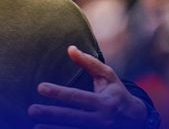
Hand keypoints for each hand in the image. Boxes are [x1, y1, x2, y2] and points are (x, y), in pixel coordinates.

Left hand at [27, 46, 147, 128]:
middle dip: (51, 114)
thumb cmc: (117, 94)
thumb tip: (70, 48)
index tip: (40, 87)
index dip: (58, 93)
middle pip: (72, 117)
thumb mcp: (108, 77)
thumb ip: (89, 63)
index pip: (77, 97)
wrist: (137, 120)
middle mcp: (102, 120)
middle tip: (31, 110)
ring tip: (34, 126)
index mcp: (104, 102)